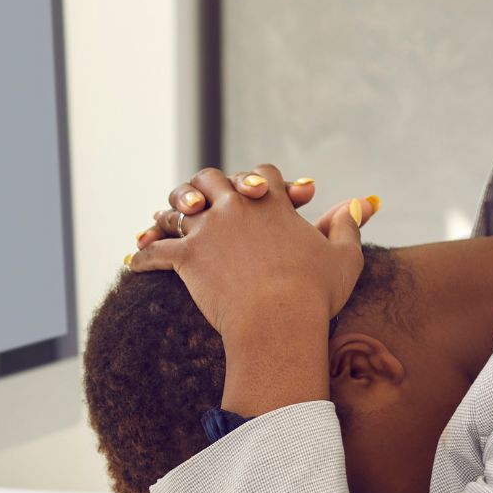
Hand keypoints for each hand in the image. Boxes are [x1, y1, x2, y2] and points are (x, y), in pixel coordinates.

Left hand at [124, 166, 379, 416]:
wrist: (280, 319)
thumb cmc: (316, 293)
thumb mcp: (344, 256)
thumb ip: (348, 226)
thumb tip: (360, 203)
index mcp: (271, 203)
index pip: (263, 173)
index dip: (260, 178)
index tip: (258, 188)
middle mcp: (235, 207)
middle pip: (211, 179)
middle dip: (204, 185)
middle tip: (197, 197)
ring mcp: (208, 230)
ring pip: (177, 209)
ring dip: (167, 215)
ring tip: (157, 225)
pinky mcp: (186, 258)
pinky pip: (156, 251)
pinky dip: (143, 257)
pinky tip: (133, 264)